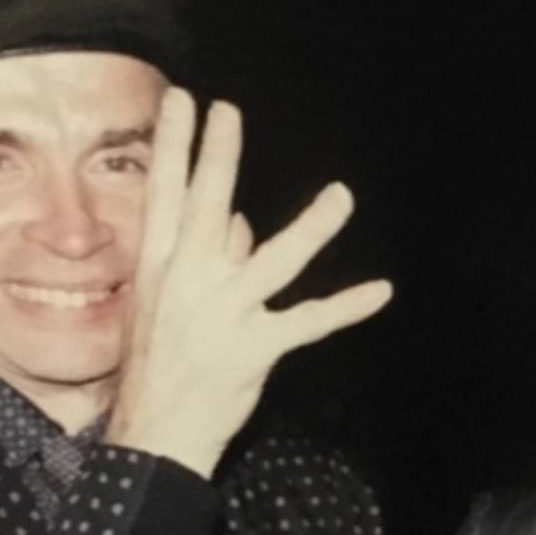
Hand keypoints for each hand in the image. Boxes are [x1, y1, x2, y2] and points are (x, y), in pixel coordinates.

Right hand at [107, 88, 395, 478]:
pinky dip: (346, 306)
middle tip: (228, 109)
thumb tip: (240, 222)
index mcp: (159, 267)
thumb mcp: (165, 305)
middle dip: (217, 155)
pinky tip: (380, 290)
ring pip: (276, 259)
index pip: (164, 195)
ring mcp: (223, 312)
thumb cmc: (160, 366)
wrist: (155, 434)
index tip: (181, 100)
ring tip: (343, 194)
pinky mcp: (255, 346)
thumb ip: (206, 259)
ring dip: (313, 226)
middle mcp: (188, 281)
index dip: (173, 145)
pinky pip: (309, 320)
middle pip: (206, 207)